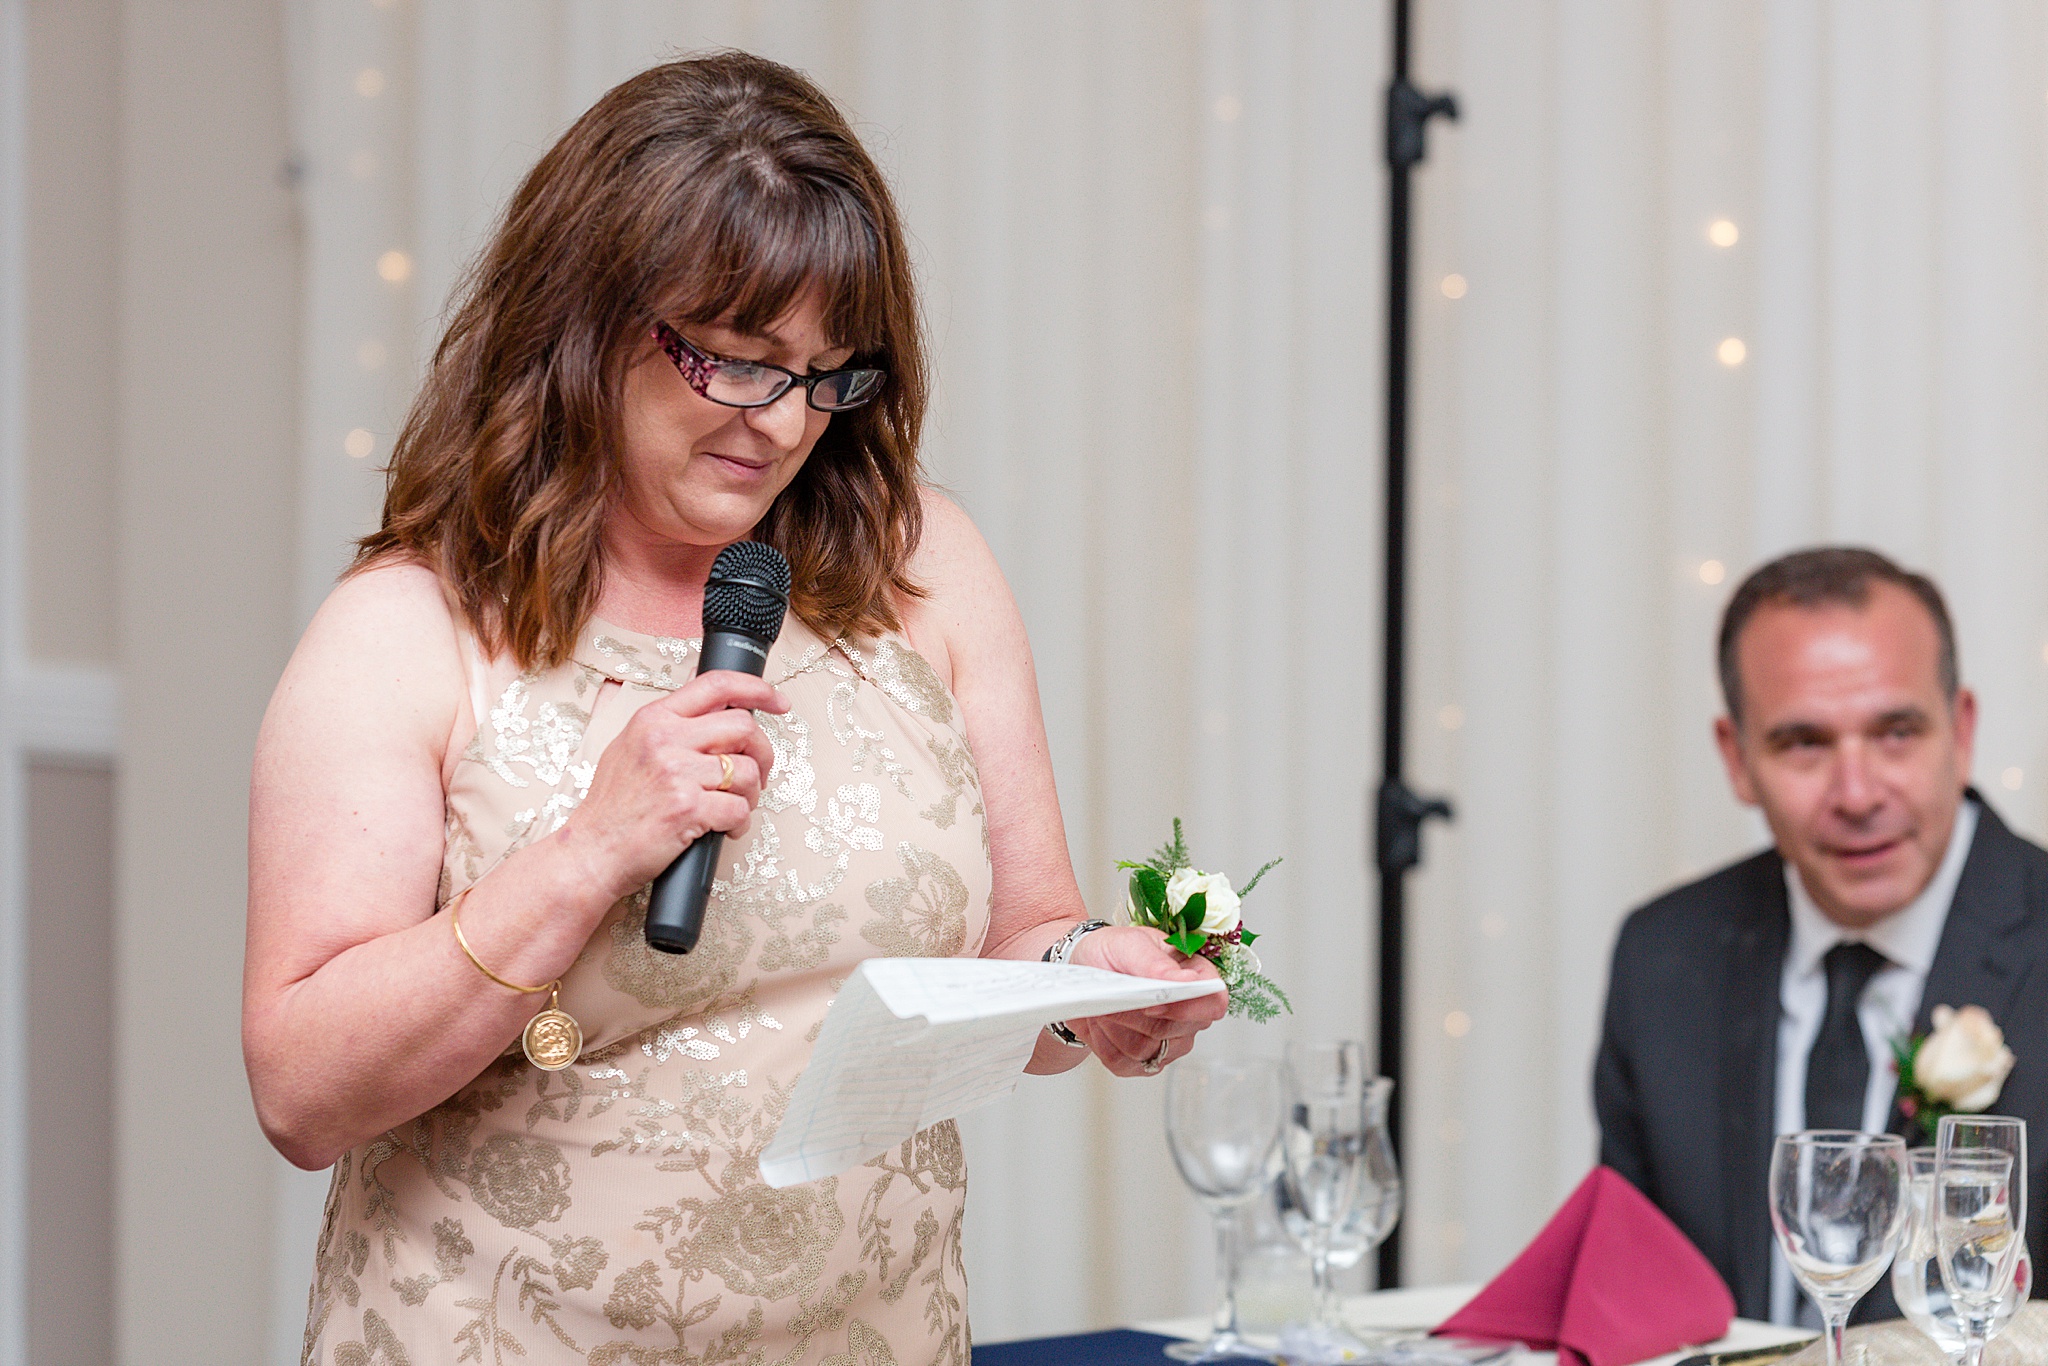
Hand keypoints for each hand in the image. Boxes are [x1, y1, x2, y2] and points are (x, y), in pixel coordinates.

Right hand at [560, 671, 786, 898]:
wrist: (592, 851)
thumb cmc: (613, 807)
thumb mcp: (630, 747)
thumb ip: (669, 726)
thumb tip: (714, 711)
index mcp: (654, 719)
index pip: (717, 685)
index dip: (757, 689)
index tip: (778, 702)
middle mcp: (665, 740)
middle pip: (744, 727)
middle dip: (763, 753)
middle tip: (758, 774)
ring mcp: (677, 773)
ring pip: (747, 771)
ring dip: (751, 795)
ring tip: (733, 807)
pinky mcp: (688, 809)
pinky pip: (740, 809)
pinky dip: (740, 823)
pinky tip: (724, 829)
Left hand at [1065, 925, 1226, 1076]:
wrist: (1083, 969)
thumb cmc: (1111, 952)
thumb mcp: (1129, 944)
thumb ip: (1156, 963)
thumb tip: (1187, 981)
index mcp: (1196, 976)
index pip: (1214, 1002)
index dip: (1186, 1009)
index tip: (1151, 1004)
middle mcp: (1189, 1014)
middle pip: (1175, 1032)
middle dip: (1134, 1016)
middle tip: (1113, 995)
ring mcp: (1170, 1041)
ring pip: (1145, 1050)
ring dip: (1115, 1027)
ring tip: (1103, 1005)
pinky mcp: (1144, 1060)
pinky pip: (1124, 1064)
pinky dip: (1103, 1044)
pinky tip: (1100, 1023)